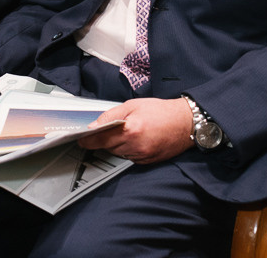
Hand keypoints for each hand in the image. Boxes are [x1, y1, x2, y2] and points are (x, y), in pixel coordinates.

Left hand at [77, 97, 194, 164]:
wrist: (186, 122)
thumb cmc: (161, 111)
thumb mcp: (132, 105)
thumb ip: (110, 115)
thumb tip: (94, 125)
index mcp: (130, 130)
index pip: (100, 140)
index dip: (88, 140)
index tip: (81, 139)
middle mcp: (136, 146)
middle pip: (108, 148)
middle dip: (105, 139)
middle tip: (109, 129)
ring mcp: (143, 156)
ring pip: (118, 154)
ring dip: (117, 145)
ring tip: (128, 132)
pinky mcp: (148, 161)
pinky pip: (130, 158)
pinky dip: (128, 150)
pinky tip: (137, 139)